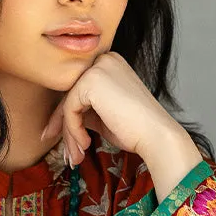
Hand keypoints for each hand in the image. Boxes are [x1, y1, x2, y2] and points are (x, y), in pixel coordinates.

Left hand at [39, 51, 197, 172]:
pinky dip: (73, 130)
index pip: (79, 90)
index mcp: (109, 65)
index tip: (60, 138)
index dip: (66, 117)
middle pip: (71, 96)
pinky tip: (86, 143)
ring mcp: (97, 68)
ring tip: (77, 155)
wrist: (155, 134)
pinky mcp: (91, 81)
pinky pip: (70, 109)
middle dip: (65, 128)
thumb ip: (85, 110)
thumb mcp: (104, 115)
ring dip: (69, 134)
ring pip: (68, 104)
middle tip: (67, 153)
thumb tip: (62, 119)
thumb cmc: (136, 129)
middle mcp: (103, 60)